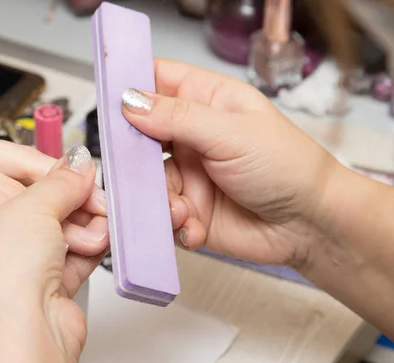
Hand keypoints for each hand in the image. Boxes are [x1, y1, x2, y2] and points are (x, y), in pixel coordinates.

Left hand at [0, 90, 105, 315]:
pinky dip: (38, 161)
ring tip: (91, 193)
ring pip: (15, 157)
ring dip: (57, 176)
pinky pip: (6, 148)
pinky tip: (61, 173)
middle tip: (95, 214)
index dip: (33, 217)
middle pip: (11, 180)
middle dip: (58, 199)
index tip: (70, 229)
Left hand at [0, 146, 106, 362]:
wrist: (20, 339)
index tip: (55, 164)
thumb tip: (74, 171)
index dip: (23, 170)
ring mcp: (0, 272)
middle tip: (85, 188)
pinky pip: (59, 259)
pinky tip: (99, 236)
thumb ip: (57, 183)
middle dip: (62, 199)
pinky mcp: (30, 292)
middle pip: (20, 208)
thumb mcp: (29, 207)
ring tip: (96, 217)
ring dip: (78, 225)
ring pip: (44, 234)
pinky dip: (82, 248)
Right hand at [122, 59, 340, 268]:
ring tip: (183, 208)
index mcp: (204, 102)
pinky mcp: (188, 210)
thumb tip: (129, 101)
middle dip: (132, 156)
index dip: (128, 87)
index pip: (155, 82)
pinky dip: (172, 223)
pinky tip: (193, 225)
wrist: (311, 226)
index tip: (107, 103)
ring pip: (145, 182)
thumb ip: (178, 117)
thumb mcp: (232, 133)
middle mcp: (190, 136)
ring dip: (158, 198)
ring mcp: (188, 174)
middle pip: (138, 136)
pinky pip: (161, 214)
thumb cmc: (288, 166)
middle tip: (135, 170)